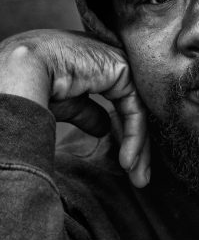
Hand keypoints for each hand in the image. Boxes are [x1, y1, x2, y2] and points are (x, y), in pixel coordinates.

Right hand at [0, 29, 149, 186]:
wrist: (19, 69)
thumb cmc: (28, 85)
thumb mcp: (64, 105)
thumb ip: (86, 112)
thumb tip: (104, 127)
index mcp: (91, 67)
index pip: (117, 103)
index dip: (122, 134)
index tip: (125, 166)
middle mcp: (106, 62)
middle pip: (129, 108)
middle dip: (137, 144)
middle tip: (139, 177)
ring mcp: (115, 63)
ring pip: (136, 109)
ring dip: (139, 144)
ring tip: (138, 176)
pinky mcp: (120, 68)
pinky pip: (135, 106)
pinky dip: (135, 135)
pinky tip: (128, 160)